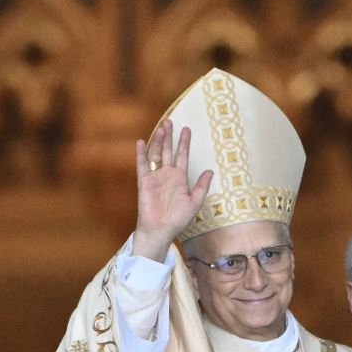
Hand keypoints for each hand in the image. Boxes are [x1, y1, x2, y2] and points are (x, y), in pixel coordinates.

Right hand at [134, 120, 212, 263]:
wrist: (161, 230)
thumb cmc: (178, 219)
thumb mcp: (194, 202)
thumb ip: (201, 187)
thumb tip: (210, 171)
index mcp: (179, 179)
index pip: (182, 156)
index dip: (184, 143)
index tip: (187, 129)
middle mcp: (167, 175)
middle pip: (168, 151)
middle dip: (170, 137)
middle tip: (171, 121)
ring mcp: (155, 177)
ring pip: (157, 154)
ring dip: (159, 141)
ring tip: (162, 127)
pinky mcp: (144, 182)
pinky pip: (142, 165)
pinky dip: (141, 153)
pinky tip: (142, 141)